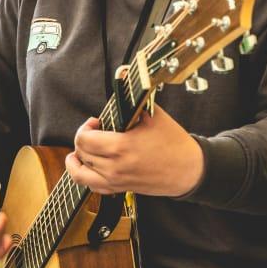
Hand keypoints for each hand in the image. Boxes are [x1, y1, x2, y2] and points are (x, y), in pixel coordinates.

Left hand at [67, 105, 204, 196]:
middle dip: (82, 140)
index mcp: (121, 147)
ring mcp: (117, 180)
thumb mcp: (153, 115)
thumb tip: (121, 79)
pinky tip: (86, 168)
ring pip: (81, 173)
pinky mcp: (121, 188)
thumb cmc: (173, 143)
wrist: (189, 170)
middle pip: (82, 153)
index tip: (96, 122)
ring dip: (77, 160)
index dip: (85, 128)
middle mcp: (115, 166)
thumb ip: (132, 99)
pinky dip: (85, 177)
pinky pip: (93, 187)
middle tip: (94, 132)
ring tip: (79, 152)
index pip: (84, 139)